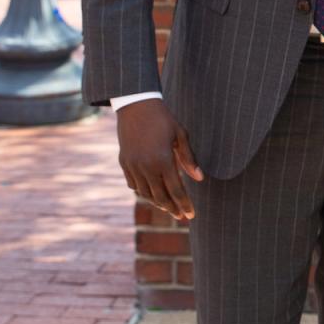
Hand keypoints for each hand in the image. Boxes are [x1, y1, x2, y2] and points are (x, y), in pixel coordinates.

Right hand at [117, 98, 204, 220]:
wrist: (136, 106)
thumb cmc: (163, 119)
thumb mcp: (181, 135)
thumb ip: (189, 159)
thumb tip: (200, 179)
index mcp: (163, 160)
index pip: (177, 190)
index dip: (185, 205)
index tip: (191, 215)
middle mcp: (146, 167)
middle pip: (160, 197)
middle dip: (172, 209)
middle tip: (182, 217)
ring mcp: (133, 166)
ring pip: (146, 193)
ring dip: (158, 203)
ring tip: (169, 208)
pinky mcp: (124, 163)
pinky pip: (133, 185)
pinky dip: (143, 192)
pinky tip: (152, 193)